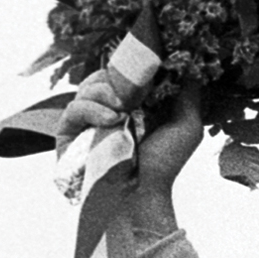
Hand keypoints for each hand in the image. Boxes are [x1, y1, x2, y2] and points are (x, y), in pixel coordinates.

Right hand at [57, 75, 202, 231]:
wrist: (143, 195)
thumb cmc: (165, 164)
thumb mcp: (187, 126)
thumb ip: (188, 94)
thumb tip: (189, 63)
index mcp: (133, 104)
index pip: (124, 71)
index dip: (131, 64)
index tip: (144, 62)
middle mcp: (108, 109)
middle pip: (102, 74)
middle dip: (118, 76)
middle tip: (134, 90)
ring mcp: (87, 121)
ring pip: (86, 87)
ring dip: (105, 92)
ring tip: (122, 110)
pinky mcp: (69, 135)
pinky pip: (73, 109)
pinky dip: (91, 108)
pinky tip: (112, 119)